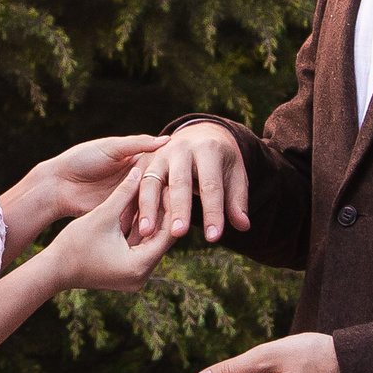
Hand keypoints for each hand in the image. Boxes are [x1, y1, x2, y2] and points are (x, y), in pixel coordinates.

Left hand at [29, 134, 169, 220]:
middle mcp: (135, 180)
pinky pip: (135, 220)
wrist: (58, 184)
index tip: (187, 184)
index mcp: (136, 160)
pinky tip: (156, 233)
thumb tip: (168, 140)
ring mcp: (127, 199)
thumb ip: (137, 144)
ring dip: (158, 216)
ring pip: (148, 207)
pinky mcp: (118, 214)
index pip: (161, 169)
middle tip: (182, 208)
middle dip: (168, 200)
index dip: (173, 176)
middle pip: (158, 191)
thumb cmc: (82, 159)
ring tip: (173, 224)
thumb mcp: (111, 148)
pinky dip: (143, 225)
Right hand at [45, 166, 172, 292]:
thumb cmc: (74, 244)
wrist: (53, 270)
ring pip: (152, 243)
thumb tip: (140, 170)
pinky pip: (141, 249)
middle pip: (162, 240)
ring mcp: (135, 277)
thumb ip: (124, 193)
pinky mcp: (127, 274)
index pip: (167, 234)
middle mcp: (141, 276)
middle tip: (168, 186)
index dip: (170, 207)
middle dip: (164, 213)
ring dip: (153, 221)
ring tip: (159, 194)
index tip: (169, 184)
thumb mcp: (102, 215)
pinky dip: (141, 231)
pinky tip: (144, 209)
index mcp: (139, 266)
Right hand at [134, 121, 250, 246]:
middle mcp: (181, 149)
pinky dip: (131, 205)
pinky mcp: (144, 161)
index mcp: (207, 149)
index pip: (211, 185)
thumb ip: (236, 200)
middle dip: (179, 209)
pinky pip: (135, 185)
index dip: (213, 212)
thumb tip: (243, 227)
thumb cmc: (220, 161)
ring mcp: (159, 154)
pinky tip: (128, 226)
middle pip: (180, 182)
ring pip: (151, 181)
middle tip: (179, 234)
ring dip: (147, 207)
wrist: (199, 134)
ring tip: (146, 232)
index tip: (215, 238)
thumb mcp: (233, 175)